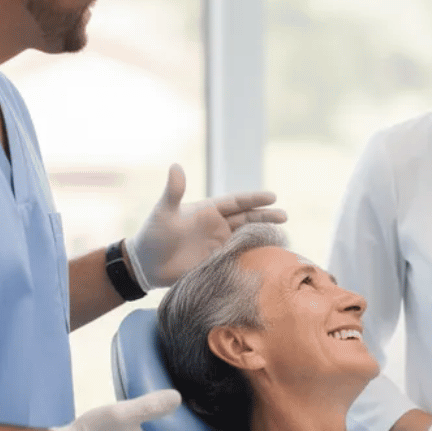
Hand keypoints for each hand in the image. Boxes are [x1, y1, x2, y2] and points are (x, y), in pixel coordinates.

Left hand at [126, 164, 287, 288]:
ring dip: (262, 237)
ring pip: (246, 238)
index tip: (273, 197)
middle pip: (247, 219)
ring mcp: (218, 244)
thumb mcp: (164, 212)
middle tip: (285, 217)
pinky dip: (252, 257)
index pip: (237, 202)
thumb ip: (173, 191)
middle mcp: (217, 226)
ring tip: (282, 238)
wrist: (146, 264)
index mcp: (208, 211)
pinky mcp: (216, 262)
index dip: (254, 199)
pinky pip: (238, 258)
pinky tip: (266, 259)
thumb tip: (176, 166)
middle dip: (266, 217)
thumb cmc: (153, 235)